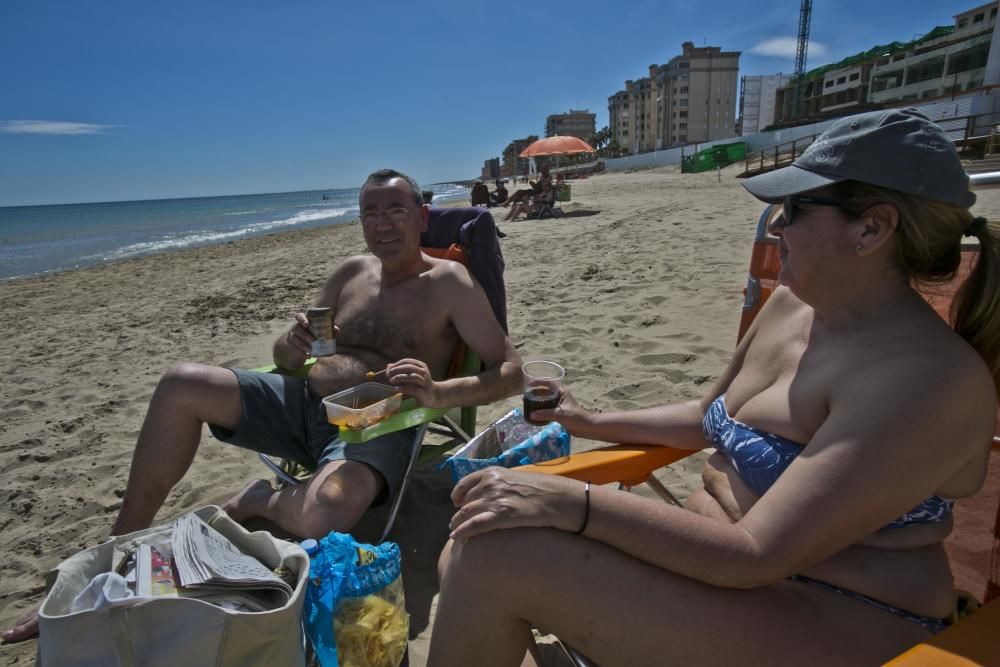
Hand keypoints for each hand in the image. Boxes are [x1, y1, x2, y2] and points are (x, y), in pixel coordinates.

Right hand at [285, 313, 339, 356]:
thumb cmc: (314, 334)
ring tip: (310, 349)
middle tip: (312, 340)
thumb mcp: (320, 331)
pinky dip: (301, 351)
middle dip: (304, 334)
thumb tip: (336, 330)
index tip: (307, 324)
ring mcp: (292, 335)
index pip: (299, 316)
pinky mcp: (291, 344)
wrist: (305, 345)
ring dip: (302, 344)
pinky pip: (294, 347)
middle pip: (297, 328)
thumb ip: (328, 329)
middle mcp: (296, 327)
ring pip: (294, 338)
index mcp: (303, 321)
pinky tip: (307, 355)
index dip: (301, 319)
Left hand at [385, 358, 439, 406]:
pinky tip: (396, 388)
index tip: (388, 370)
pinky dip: (403, 388)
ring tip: (391, 380)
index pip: (407, 361)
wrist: (433, 395)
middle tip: (388, 375)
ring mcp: (425, 382)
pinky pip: (414, 389)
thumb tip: (388, 366)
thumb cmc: (419, 384)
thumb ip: (400, 370)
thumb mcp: (410, 375)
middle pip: (409, 367)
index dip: (396, 364)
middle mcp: (424, 372)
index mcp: (421, 366)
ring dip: (400, 378)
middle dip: (397, 370)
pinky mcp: (424, 392)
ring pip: (413, 377)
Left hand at [448, 468, 585, 539]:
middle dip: (459, 513)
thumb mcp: (515, 478)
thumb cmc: (540, 488)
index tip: (457, 503)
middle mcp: (489, 484)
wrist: (557, 497)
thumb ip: (499, 483)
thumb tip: (488, 493)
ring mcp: (494, 499)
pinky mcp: (501, 516)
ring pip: (466, 513)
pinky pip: (475, 525)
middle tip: (456, 522)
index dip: (458, 495)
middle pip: (465, 501)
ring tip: (455, 532)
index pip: (464, 484)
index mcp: (492, 472)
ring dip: (458, 524)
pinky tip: (456, 538)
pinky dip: (463, 531)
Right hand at [529, 384, 590, 432]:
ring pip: (546, 401)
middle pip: (546, 391)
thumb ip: (545, 414)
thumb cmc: (576, 417)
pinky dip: (541, 410)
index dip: (539, 382)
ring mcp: (559, 405)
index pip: (549, 383)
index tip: (529, 384)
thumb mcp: (560, 414)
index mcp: (561, 392)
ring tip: (528, 404)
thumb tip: (531, 415)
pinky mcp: (559, 413)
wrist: (586, 427)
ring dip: (538, 402)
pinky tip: (535, 415)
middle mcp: (560, 396)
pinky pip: (547, 409)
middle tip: (526, 396)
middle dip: (536, 393)